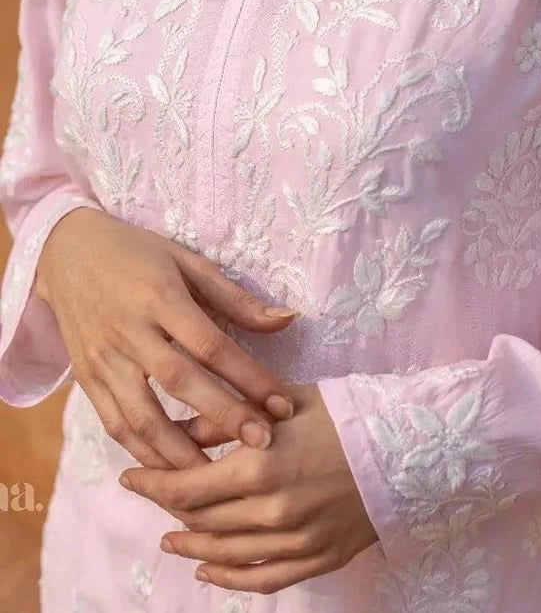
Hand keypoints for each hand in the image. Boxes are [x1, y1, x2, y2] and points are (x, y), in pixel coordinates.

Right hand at [36, 206, 299, 469]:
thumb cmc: (138, 253)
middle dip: (224, 417)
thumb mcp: (187, 261)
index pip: (211, 345)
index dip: (248, 377)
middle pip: (180, 382)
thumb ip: (236, 298)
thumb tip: (288, 320)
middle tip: (263, 445)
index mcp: (160, 297)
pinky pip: (113, 422)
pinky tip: (171, 470)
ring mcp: (103, 358)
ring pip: (141, 414)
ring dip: (180, 451)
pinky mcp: (86, 378)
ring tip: (218, 474)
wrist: (67, 251)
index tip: (282, 405)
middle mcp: (130, 331)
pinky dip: (142, 451)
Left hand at [118, 383, 378, 592]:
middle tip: (149, 497)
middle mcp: (272, 509)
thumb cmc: (345, 412)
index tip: (129, 477)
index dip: (153, 484)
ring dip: (192, 546)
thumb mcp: (284, 401)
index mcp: (261, 466)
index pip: (187, 486)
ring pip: (226, 554)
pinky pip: (263, 579)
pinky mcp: (318, 557)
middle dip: (168, 509)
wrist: (406, 446)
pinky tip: (209, 570)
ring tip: (170, 540)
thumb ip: (228, 419)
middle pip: (202, 520)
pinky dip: (230, 579)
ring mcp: (296, 540)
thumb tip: (180, 430)